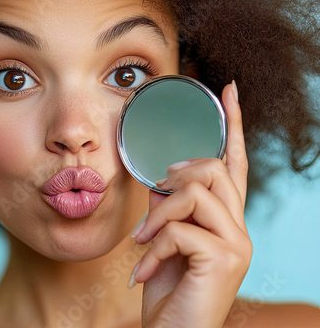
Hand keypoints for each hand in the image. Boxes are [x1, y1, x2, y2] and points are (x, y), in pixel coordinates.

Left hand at [130, 82, 251, 327]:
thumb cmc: (167, 289)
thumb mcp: (162, 240)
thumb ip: (165, 207)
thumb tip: (157, 179)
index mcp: (224, 220)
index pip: (234, 163)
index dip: (233, 125)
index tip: (227, 90)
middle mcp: (238, 227)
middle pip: (214, 168)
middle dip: (174, 176)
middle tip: (153, 197)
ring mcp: (237, 243)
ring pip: (194, 193)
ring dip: (156, 216)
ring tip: (141, 243)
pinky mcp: (226, 259)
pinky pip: (180, 229)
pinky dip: (153, 247)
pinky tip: (143, 269)